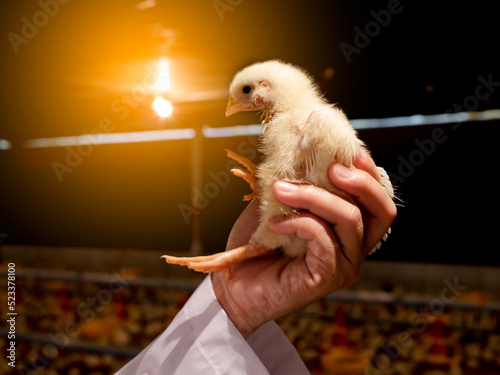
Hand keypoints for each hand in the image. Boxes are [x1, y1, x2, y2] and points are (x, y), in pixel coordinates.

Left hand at [212, 150, 396, 337]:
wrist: (235, 283)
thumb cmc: (258, 244)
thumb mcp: (279, 203)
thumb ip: (297, 182)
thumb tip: (299, 150)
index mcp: (349, 229)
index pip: (377, 200)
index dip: (369, 172)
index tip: (348, 150)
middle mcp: (355, 248)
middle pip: (381, 210)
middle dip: (360, 182)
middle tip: (330, 167)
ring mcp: (344, 265)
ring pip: (349, 219)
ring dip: (314, 196)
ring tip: (281, 190)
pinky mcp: (326, 277)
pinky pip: (323, 238)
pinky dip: (299, 221)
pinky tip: (275, 223)